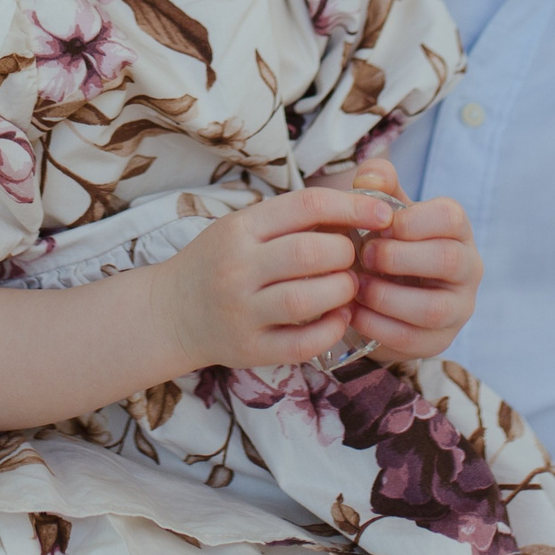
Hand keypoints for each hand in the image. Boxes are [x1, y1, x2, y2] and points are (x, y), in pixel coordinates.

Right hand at [155, 186, 394, 369]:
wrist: (171, 312)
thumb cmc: (219, 262)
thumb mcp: (243, 228)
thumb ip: (291, 219)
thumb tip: (359, 207)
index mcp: (240, 228)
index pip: (306, 205)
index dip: (353, 205)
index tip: (384, 213)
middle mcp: (237, 268)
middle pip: (310, 253)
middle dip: (346, 253)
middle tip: (353, 258)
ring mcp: (241, 312)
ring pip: (306, 300)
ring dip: (341, 291)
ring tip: (348, 287)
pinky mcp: (249, 349)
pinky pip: (302, 344)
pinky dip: (331, 330)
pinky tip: (339, 318)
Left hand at [350, 189, 480, 361]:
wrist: (380, 293)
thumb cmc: (385, 242)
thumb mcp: (381, 211)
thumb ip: (376, 186)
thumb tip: (371, 175)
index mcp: (456, 230)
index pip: (452, 217)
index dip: (412, 220)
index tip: (379, 224)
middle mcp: (467, 269)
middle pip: (447, 260)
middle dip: (398, 257)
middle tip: (364, 254)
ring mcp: (458, 309)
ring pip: (433, 307)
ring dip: (386, 296)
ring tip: (356, 286)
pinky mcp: (439, 341)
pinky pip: (413, 339)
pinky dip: (377, 325)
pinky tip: (352, 312)